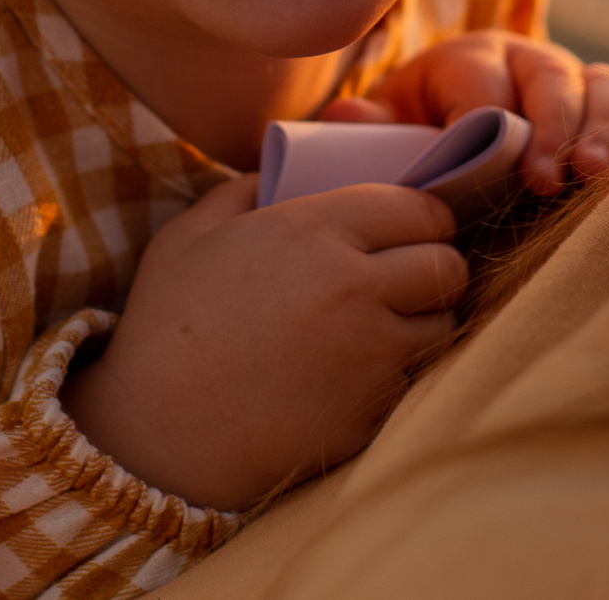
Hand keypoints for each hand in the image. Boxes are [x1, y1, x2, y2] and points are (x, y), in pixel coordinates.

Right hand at [60, 174, 463, 509]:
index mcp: (314, 230)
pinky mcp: (373, 412)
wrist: (160, 435)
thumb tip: (277, 173)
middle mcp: (356, 287)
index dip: (426, 215)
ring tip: (390, 322)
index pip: (420, 209)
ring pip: (444, 325)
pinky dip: (400, 373)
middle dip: (438, 264)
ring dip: (425, 320)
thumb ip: (242, 190)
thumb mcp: (189, 235)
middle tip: (412, 273)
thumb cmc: (166, 325)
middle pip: (448, 266)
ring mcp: (371, 356)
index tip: (415, 226)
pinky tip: (359, 372)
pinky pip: (415, 381)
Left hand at [318, 31, 608, 194]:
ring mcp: (568, 78)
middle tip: (551, 180)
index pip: (484, 86)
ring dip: (604, 126)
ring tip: (598, 172)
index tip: (503, 167)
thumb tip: (342, 115)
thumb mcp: (386, 125)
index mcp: (467, 59)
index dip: (495, 124)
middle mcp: (524, 59)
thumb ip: (367, 125)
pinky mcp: (599, 101)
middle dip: (553, 128)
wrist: (446, 118)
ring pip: (597, 85)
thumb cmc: (419, 130)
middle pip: (549, 80)